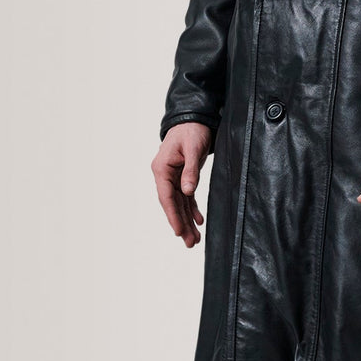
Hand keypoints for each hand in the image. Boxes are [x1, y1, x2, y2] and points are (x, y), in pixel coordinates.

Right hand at [150, 123, 211, 246]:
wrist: (194, 117)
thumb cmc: (192, 130)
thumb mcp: (193, 149)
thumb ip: (190, 170)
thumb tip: (187, 191)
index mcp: (161, 168)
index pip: (166, 197)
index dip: (173, 215)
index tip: (178, 231)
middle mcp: (164, 174)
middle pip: (172, 204)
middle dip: (181, 224)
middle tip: (190, 243)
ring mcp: (172, 176)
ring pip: (179, 203)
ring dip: (187, 220)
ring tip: (194, 239)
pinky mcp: (182, 175)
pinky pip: (185, 196)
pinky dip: (192, 209)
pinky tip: (198, 221)